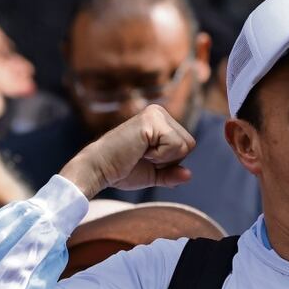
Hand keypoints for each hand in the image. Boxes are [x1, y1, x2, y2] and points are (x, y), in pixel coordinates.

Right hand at [59, 105, 195, 198]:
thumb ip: (172, 174)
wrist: (98, 170)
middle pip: (190, 144)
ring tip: (141, 152)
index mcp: (162, 122)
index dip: (170, 162)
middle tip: (143, 157)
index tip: (147, 159)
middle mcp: (159, 113)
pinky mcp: (151, 119)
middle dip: (169, 160)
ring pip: (185, 145)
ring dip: (164, 158)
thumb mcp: (154, 174)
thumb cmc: (122, 171)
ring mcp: (155, 113)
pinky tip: (140, 150)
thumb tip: (189, 175)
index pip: (187, 146)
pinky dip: (160, 155)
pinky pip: (175, 145)